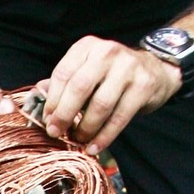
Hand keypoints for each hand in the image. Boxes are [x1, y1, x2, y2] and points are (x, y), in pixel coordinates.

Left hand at [42, 36, 181, 154]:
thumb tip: (38, 96)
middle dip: (64, 115)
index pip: (63, 74)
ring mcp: (128, 68)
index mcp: (87, 47)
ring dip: (85, 128)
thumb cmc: (111, 74)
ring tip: (78, 140)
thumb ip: (63, 82)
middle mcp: (107, 53)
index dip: (52, 100)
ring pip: (100, 105)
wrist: (155, 69)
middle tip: (56, 133)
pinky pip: (120, 117)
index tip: (46, 120)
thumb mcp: (86, 69)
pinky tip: (95, 146)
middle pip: (79, 88)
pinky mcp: (144, 86)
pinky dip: (105, 136)